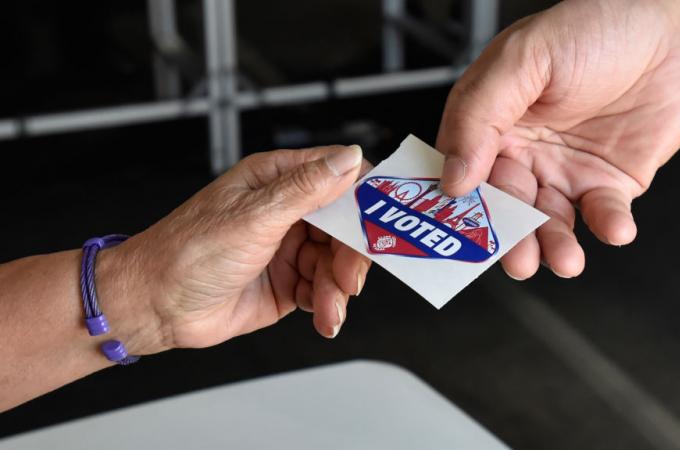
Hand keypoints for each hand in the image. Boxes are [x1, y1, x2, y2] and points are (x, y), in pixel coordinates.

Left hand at [101, 145, 370, 353]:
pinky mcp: (288, 282)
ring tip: (329, 307)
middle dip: (352, 255)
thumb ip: (306, 189)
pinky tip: (325, 317)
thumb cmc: (186, 251)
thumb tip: (348, 158)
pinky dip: (329, 305)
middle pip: (346, 226)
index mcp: (277, 180)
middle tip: (349, 278)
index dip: (365, 198)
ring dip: (339, 287)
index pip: (338, 177)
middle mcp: (286, 211)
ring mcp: (288, 248)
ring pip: (337, 262)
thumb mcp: (254, 216)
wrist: (155, 306)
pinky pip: (324, 290)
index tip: (385, 222)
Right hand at [437, 0, 679, 278]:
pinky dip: (607, 227)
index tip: (463, 234)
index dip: (461, 207)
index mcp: (492, 124)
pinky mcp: (609, 182)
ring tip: (565, 258)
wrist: (673, 24)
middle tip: (518, 259)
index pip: (463, 175)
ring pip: (550, 222)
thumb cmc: (597, 24)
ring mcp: (566, 171)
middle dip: (510, 239)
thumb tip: (453, 175)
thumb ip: (479, 114)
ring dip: (555, 245)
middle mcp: (525, 153)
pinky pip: (601, 215)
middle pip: (506, 209)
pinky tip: (613, 228)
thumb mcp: (523, 57)